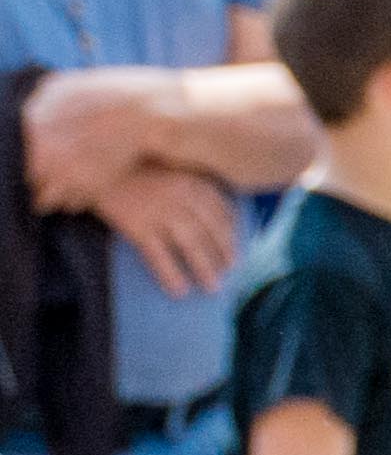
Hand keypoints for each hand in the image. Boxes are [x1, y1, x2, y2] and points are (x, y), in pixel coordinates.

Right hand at [91, 164, 238, 290]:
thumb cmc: (132, 164)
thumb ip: (191, 182)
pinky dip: (170, 274)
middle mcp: (182, 197)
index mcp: (194, 181)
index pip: (223, 212)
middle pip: (211, 231)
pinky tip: (179, 291)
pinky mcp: (137, 225)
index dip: (232, 234)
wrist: (91, 163)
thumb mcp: (169, 166)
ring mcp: (160, 212)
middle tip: (231, 273)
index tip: (236, 249)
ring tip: (213, 288)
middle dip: (224, 254)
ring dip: (204, 269)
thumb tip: (214, 208)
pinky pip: (158, 255)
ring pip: (191, 245)